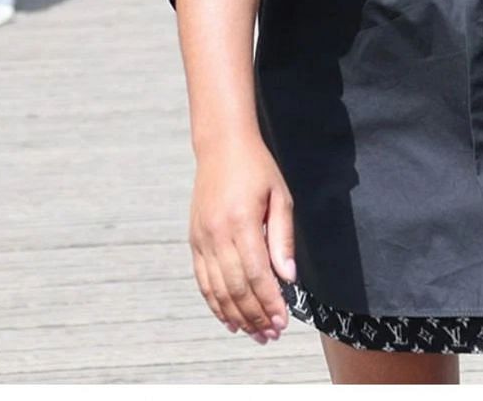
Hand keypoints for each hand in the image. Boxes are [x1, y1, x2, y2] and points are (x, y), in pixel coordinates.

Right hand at [189, 136, 296, 344]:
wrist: (221, 147)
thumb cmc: (257, 169)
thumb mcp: (280, 197)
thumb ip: (283, 239)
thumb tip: (288, 278)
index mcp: (241, 222)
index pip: (257, 274)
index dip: (269, 302)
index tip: (283, 322)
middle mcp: (216, 234)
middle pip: (236, 288)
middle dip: (255, 316)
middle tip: (271, 335)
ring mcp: (201, 239)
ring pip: (217, 289)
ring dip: (236, 316)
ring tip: (254, 334)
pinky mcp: (194, 241)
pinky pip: (203, 280)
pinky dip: (215, 303)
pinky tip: (229, 318)